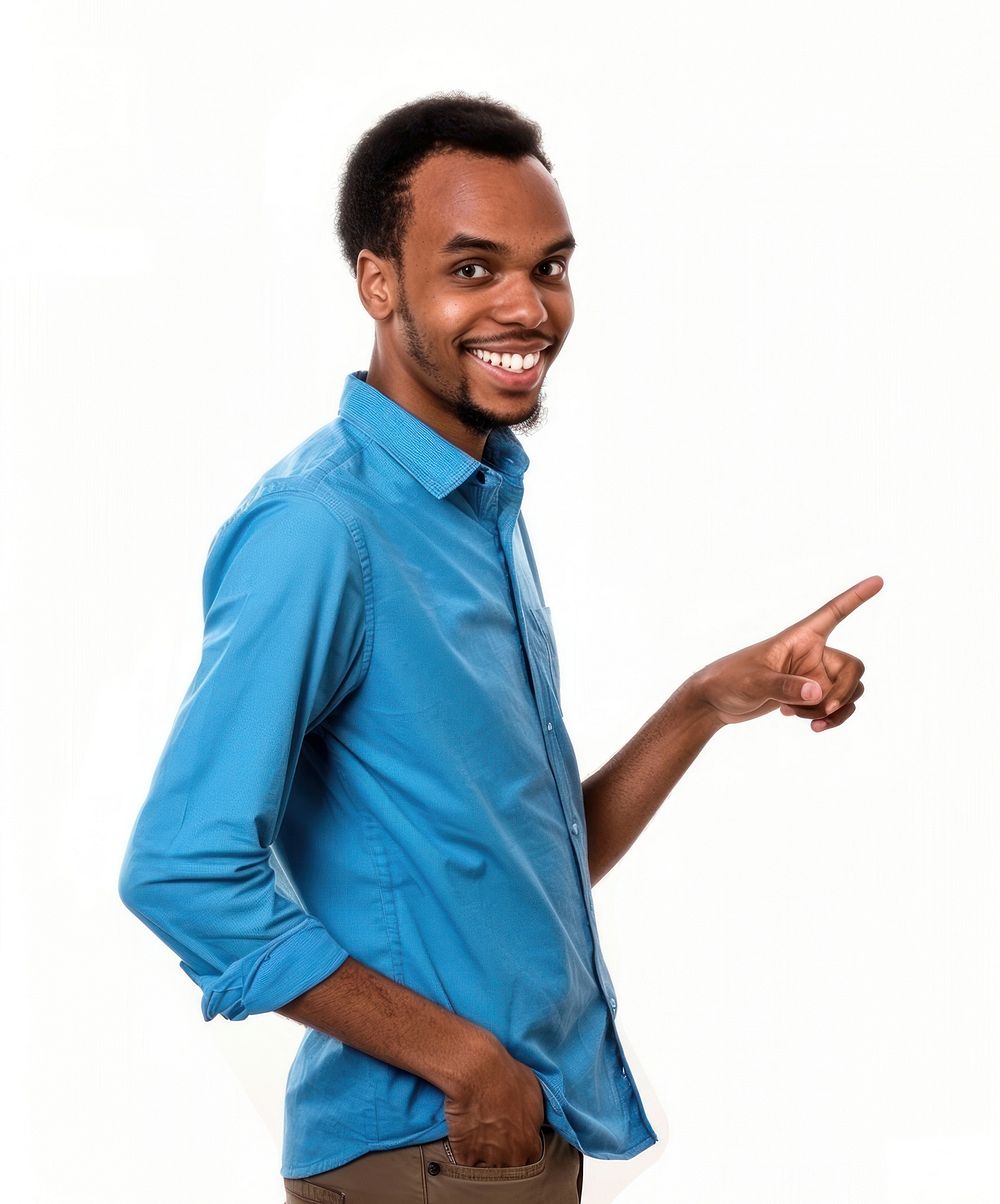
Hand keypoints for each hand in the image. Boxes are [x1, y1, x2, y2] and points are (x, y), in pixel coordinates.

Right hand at [443, 1036, 544, 1167]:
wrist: (479, 1071)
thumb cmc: (508, 1076)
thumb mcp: (534, 1093)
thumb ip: (533, 1116)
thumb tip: (530, 1121)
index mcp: (530, 1143)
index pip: (529, 1160)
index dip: (519, 1150)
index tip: (511, 1141)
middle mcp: (512, 1157)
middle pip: (509, 1169)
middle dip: (502, 1158)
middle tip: (493, 1140)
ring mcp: (488, 1159)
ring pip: (487, 1170)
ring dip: (483, 1160)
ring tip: (476, 1140)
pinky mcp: (465, 1156)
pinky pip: (464, 1164)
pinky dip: (463, 1155)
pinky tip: (462, 1140)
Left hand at [691, 575, 882, 730]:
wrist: (714, 702)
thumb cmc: (729, 680)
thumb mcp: (754, 683)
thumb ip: (785, 686)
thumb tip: (818, 694)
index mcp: (800, 637)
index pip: (834, 612)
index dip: (857, 596)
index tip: (879, 580)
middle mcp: (812, 654)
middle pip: (853, 669)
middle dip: (844, 693)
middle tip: (822, 710)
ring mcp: (813, 676)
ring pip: (849, 692)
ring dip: (833, 710)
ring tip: (801, 717)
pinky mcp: (809, 696)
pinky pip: (836, 707)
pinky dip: (826, 718)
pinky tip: (798, 719)